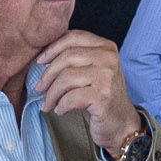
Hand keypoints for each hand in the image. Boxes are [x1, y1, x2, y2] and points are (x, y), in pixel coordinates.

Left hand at [34, 30, 144, 156]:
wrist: (120, 123)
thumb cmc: (101, 96)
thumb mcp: (93, 70)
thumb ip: (77, 57)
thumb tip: (43, 57)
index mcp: (106, 47)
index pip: (73, 37)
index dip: (52, 48)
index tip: (40, 62)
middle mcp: (108, 58)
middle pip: (67, 57)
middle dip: (48, 75)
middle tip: (40, 88)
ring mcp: (107, 77)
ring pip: (66, 77)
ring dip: (51, 94)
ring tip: (48, 104)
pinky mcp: (102, 96)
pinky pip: (71, 97)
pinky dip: (61, 105)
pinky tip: (60, 110)